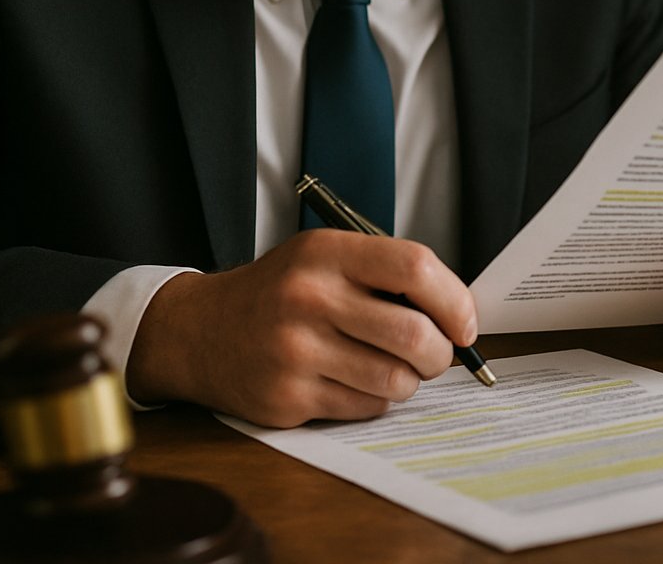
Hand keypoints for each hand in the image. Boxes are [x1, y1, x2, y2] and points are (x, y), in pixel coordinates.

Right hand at [125, 230, 476, 426]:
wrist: (198, 331)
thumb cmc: (278, 294)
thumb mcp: (323, 258)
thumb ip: (385, 274)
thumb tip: (458, 314)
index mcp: (326, 253)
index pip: (415, 268)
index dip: (454, 300)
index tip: (464, 324)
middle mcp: (309, 298)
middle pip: (414, 333)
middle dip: (440, 353)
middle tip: (435, 355)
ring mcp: (296, 352)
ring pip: (395, 380)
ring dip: (409, 381)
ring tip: (392, 368)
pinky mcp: (287, 398)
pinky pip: (365, 407)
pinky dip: (375, 399)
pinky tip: (353, 381)